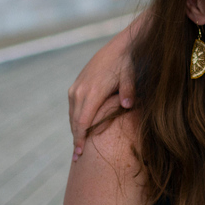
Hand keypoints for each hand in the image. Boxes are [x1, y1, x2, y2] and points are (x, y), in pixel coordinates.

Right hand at [68, 15, 142, 159]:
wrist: (120, 46)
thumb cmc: (129, 62)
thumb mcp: (131, 75)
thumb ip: (129, 91)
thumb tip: (128, 106)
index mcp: (92, 92)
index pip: (82, 122)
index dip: (80, 140)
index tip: (79, 155)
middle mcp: (80, 91)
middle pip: (74, 121)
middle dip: (76, 140)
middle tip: (77, 158)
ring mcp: (76, 87)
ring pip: (72, 114)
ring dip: (75, 130)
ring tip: (79, 146)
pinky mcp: (77, 84)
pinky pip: (74, 106)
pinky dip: (76, 119)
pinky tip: (82, 127)